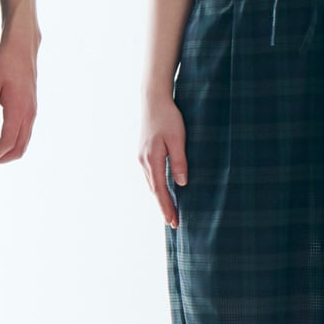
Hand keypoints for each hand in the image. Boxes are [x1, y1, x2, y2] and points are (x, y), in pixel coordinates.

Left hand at [0, 37, 36, 164]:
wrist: (21, 49)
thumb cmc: (3, 64)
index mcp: (18, 109)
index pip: (8, 142)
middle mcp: (29, 114)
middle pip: (19, 149)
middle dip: (1, 159)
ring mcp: (32, 112)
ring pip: (24, 143)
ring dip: (8, 152)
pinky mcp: (31, 109)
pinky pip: (25, 133)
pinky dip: (13, 143)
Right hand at [139, 95, 187, 228]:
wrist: (153, 100)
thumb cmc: (168, 117)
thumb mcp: (178, 139)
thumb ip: (179, 161)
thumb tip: (181, 184)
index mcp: (152, 159)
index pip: (159, 190)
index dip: (166, 207)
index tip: (172, 222)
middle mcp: (143, 160)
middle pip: (154, 190)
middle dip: (163, 206)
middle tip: (173, 223)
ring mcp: (141, 156)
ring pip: (151, 183)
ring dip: (159, 197)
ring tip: (169, 211)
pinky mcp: (143, 152)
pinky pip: (150, 175)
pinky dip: (156, 186)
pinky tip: (162, 190)